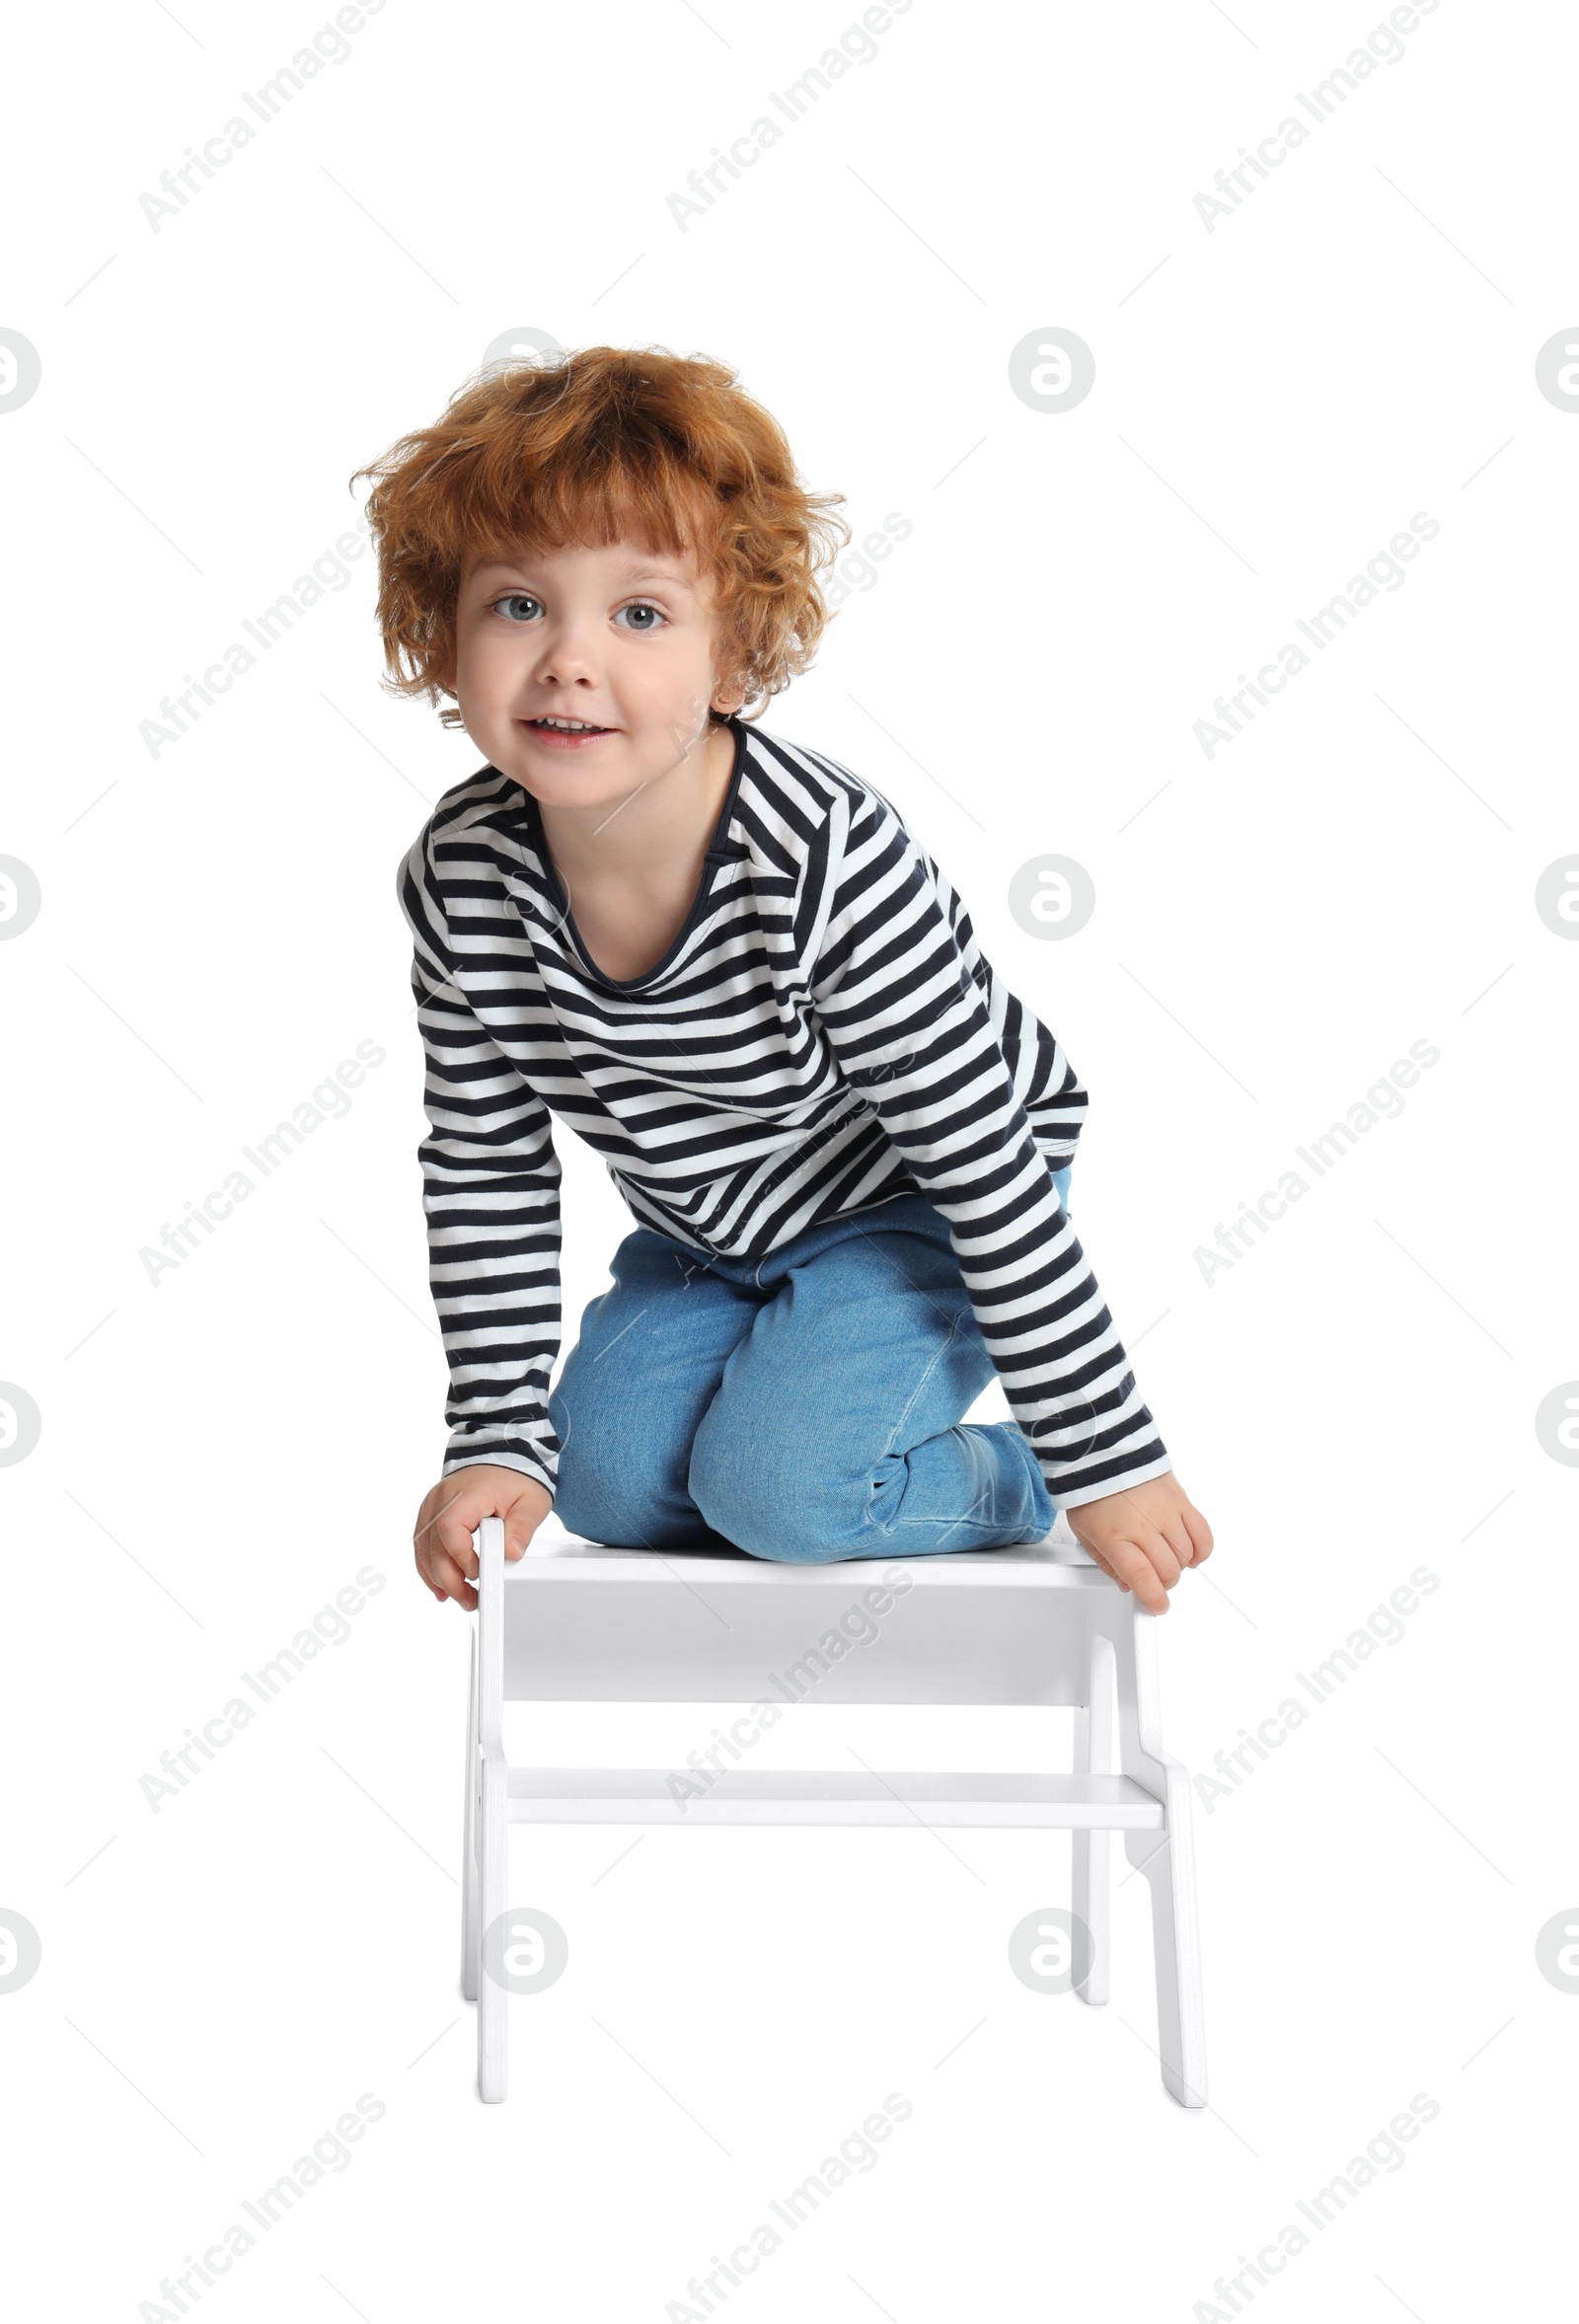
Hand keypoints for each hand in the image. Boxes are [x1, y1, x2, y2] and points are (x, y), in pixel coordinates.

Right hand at [413, 1465, 552, 1609]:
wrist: (504, 1456)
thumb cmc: (516, 1478)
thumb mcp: (530, 1502)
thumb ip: (521, 1528)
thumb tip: (511, 1553)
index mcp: (466, 1494)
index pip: (450, 1529)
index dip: (461, 1558)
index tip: (478, 1574)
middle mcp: (441, 1499)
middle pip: (432, 1545)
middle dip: (448, 1579)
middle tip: (469, 1600)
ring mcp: (432, 1506)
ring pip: (422, 1549)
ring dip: (436, 1578)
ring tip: (457, 1598)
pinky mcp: (430, 1514)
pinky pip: (422, 1545)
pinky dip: (430, 1567)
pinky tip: (441, 1586)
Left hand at [1063, 1473, 1211, 1614]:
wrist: (1103, 1451)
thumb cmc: (1090, 1490)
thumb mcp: (1084, 1532)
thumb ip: (1106, 1562)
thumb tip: (1127, 1584)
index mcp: (1114, 1535)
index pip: (1142, 1577)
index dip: (1153, 1598)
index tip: (1157, 1605)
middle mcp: (1142, 1525)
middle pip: (1167, 1571)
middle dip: (1163, 1583)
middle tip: (1154, 1578)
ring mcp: (1165, 1512)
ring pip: (1186, 1556)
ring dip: (1178, 1566)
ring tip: (1164, 1558)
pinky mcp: (1181, 1500)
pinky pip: (1203, 1534)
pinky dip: (1200, 1550)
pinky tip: (1189, 1552)